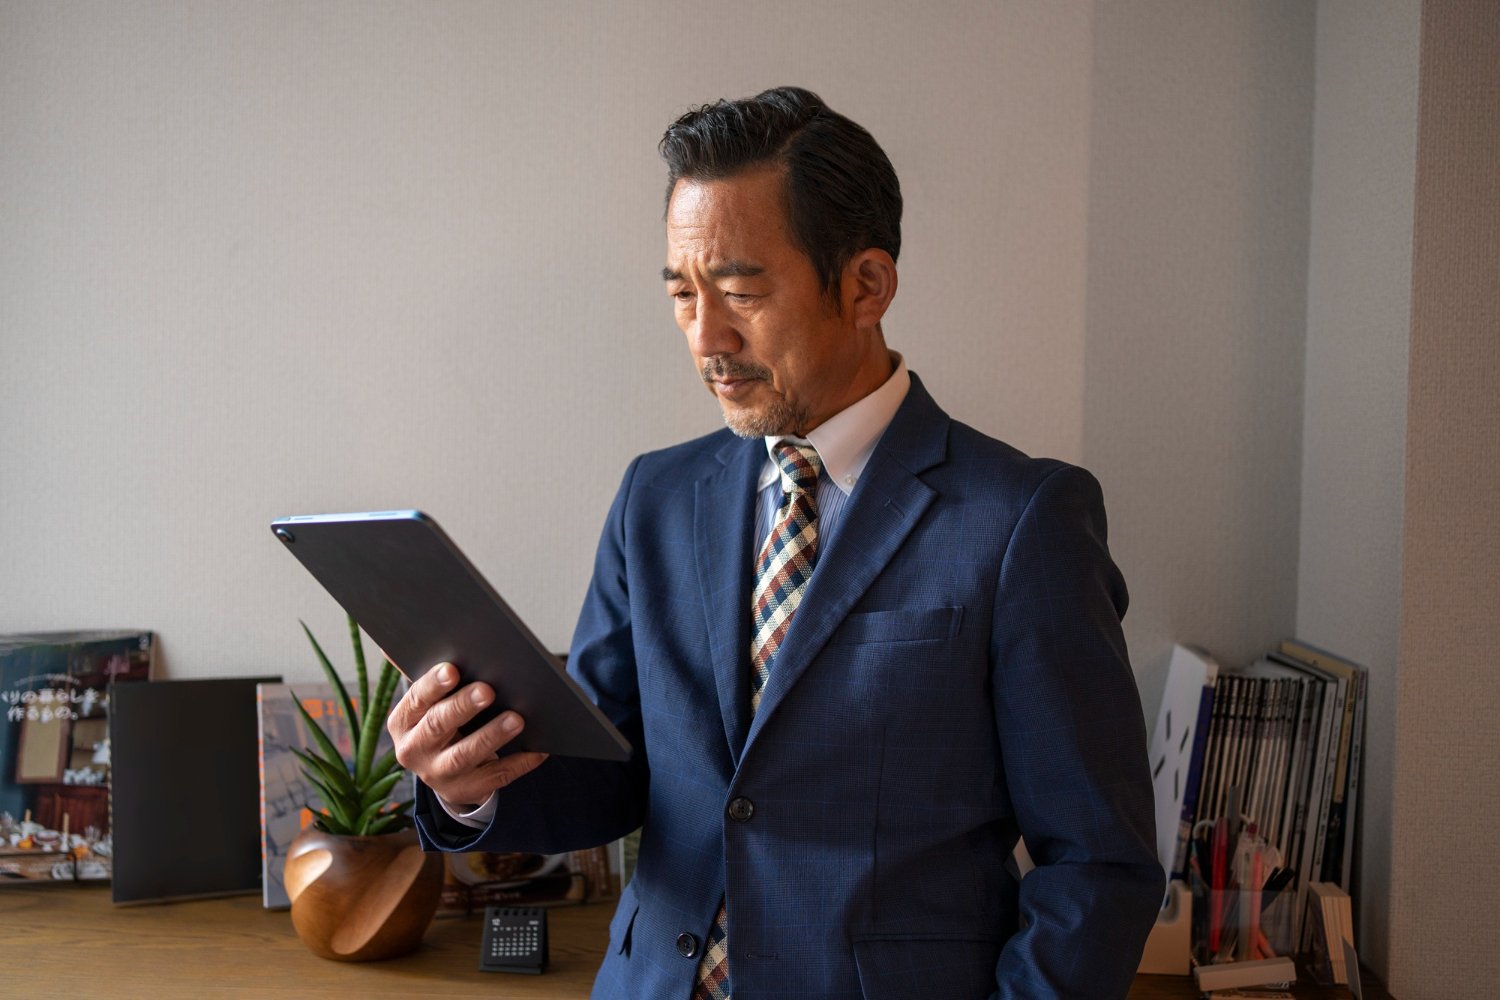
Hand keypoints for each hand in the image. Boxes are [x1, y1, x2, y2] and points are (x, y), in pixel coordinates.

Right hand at [387, 662, 548, 808]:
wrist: (443, 771)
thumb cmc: (441, 721)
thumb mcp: (428, 703)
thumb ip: (429, 678)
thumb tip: (404, 638)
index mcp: (403, 722)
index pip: (416, 700)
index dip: (434, 685)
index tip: (452, 669)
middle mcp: (414, 750)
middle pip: (438, 726)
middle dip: (463, 707)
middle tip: (488, 690)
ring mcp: (439, 774)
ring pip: (465, 755)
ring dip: (491, 736)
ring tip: (516, 718)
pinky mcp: (466, 790)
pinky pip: (496, 776)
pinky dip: (519, 762)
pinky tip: (539, 748)